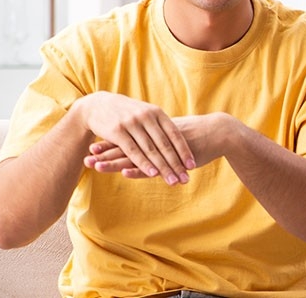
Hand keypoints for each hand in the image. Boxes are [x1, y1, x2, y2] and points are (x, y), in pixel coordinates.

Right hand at [75, 92, 194, 184]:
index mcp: (157, 113)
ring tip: (173, 181)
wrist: (98, 104)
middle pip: (165, 145)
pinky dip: (144, 163)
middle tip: (186, 178)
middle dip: (176, 164)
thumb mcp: (146, 113)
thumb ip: (161, 125)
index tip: (192, 166)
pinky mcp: (118, 132)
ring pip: (151, 150)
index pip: (175, 135)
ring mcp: (132, 124)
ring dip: (163, 168)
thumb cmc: (127, 112)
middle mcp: (147, 117)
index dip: (184, 151)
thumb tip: (182, 137)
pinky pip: (134, 151)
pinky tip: (153, 174)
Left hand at [85, 113, 232, 179]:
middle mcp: (156, 139)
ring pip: (135, 157)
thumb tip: (149, 142)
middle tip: (86, 158)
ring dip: (115, 163)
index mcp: (154, 133)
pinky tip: (126, 173)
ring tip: (96, 167)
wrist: (219, 133)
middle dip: (105, 154)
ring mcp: (164, 149)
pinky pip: (154, 166)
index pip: (128, 138)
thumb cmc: (198, 136)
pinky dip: (140, 170)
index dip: (110, 143)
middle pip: (126, 147)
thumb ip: (161, 139)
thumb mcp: (175, 134)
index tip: (91, 147)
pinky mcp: (174, 158)